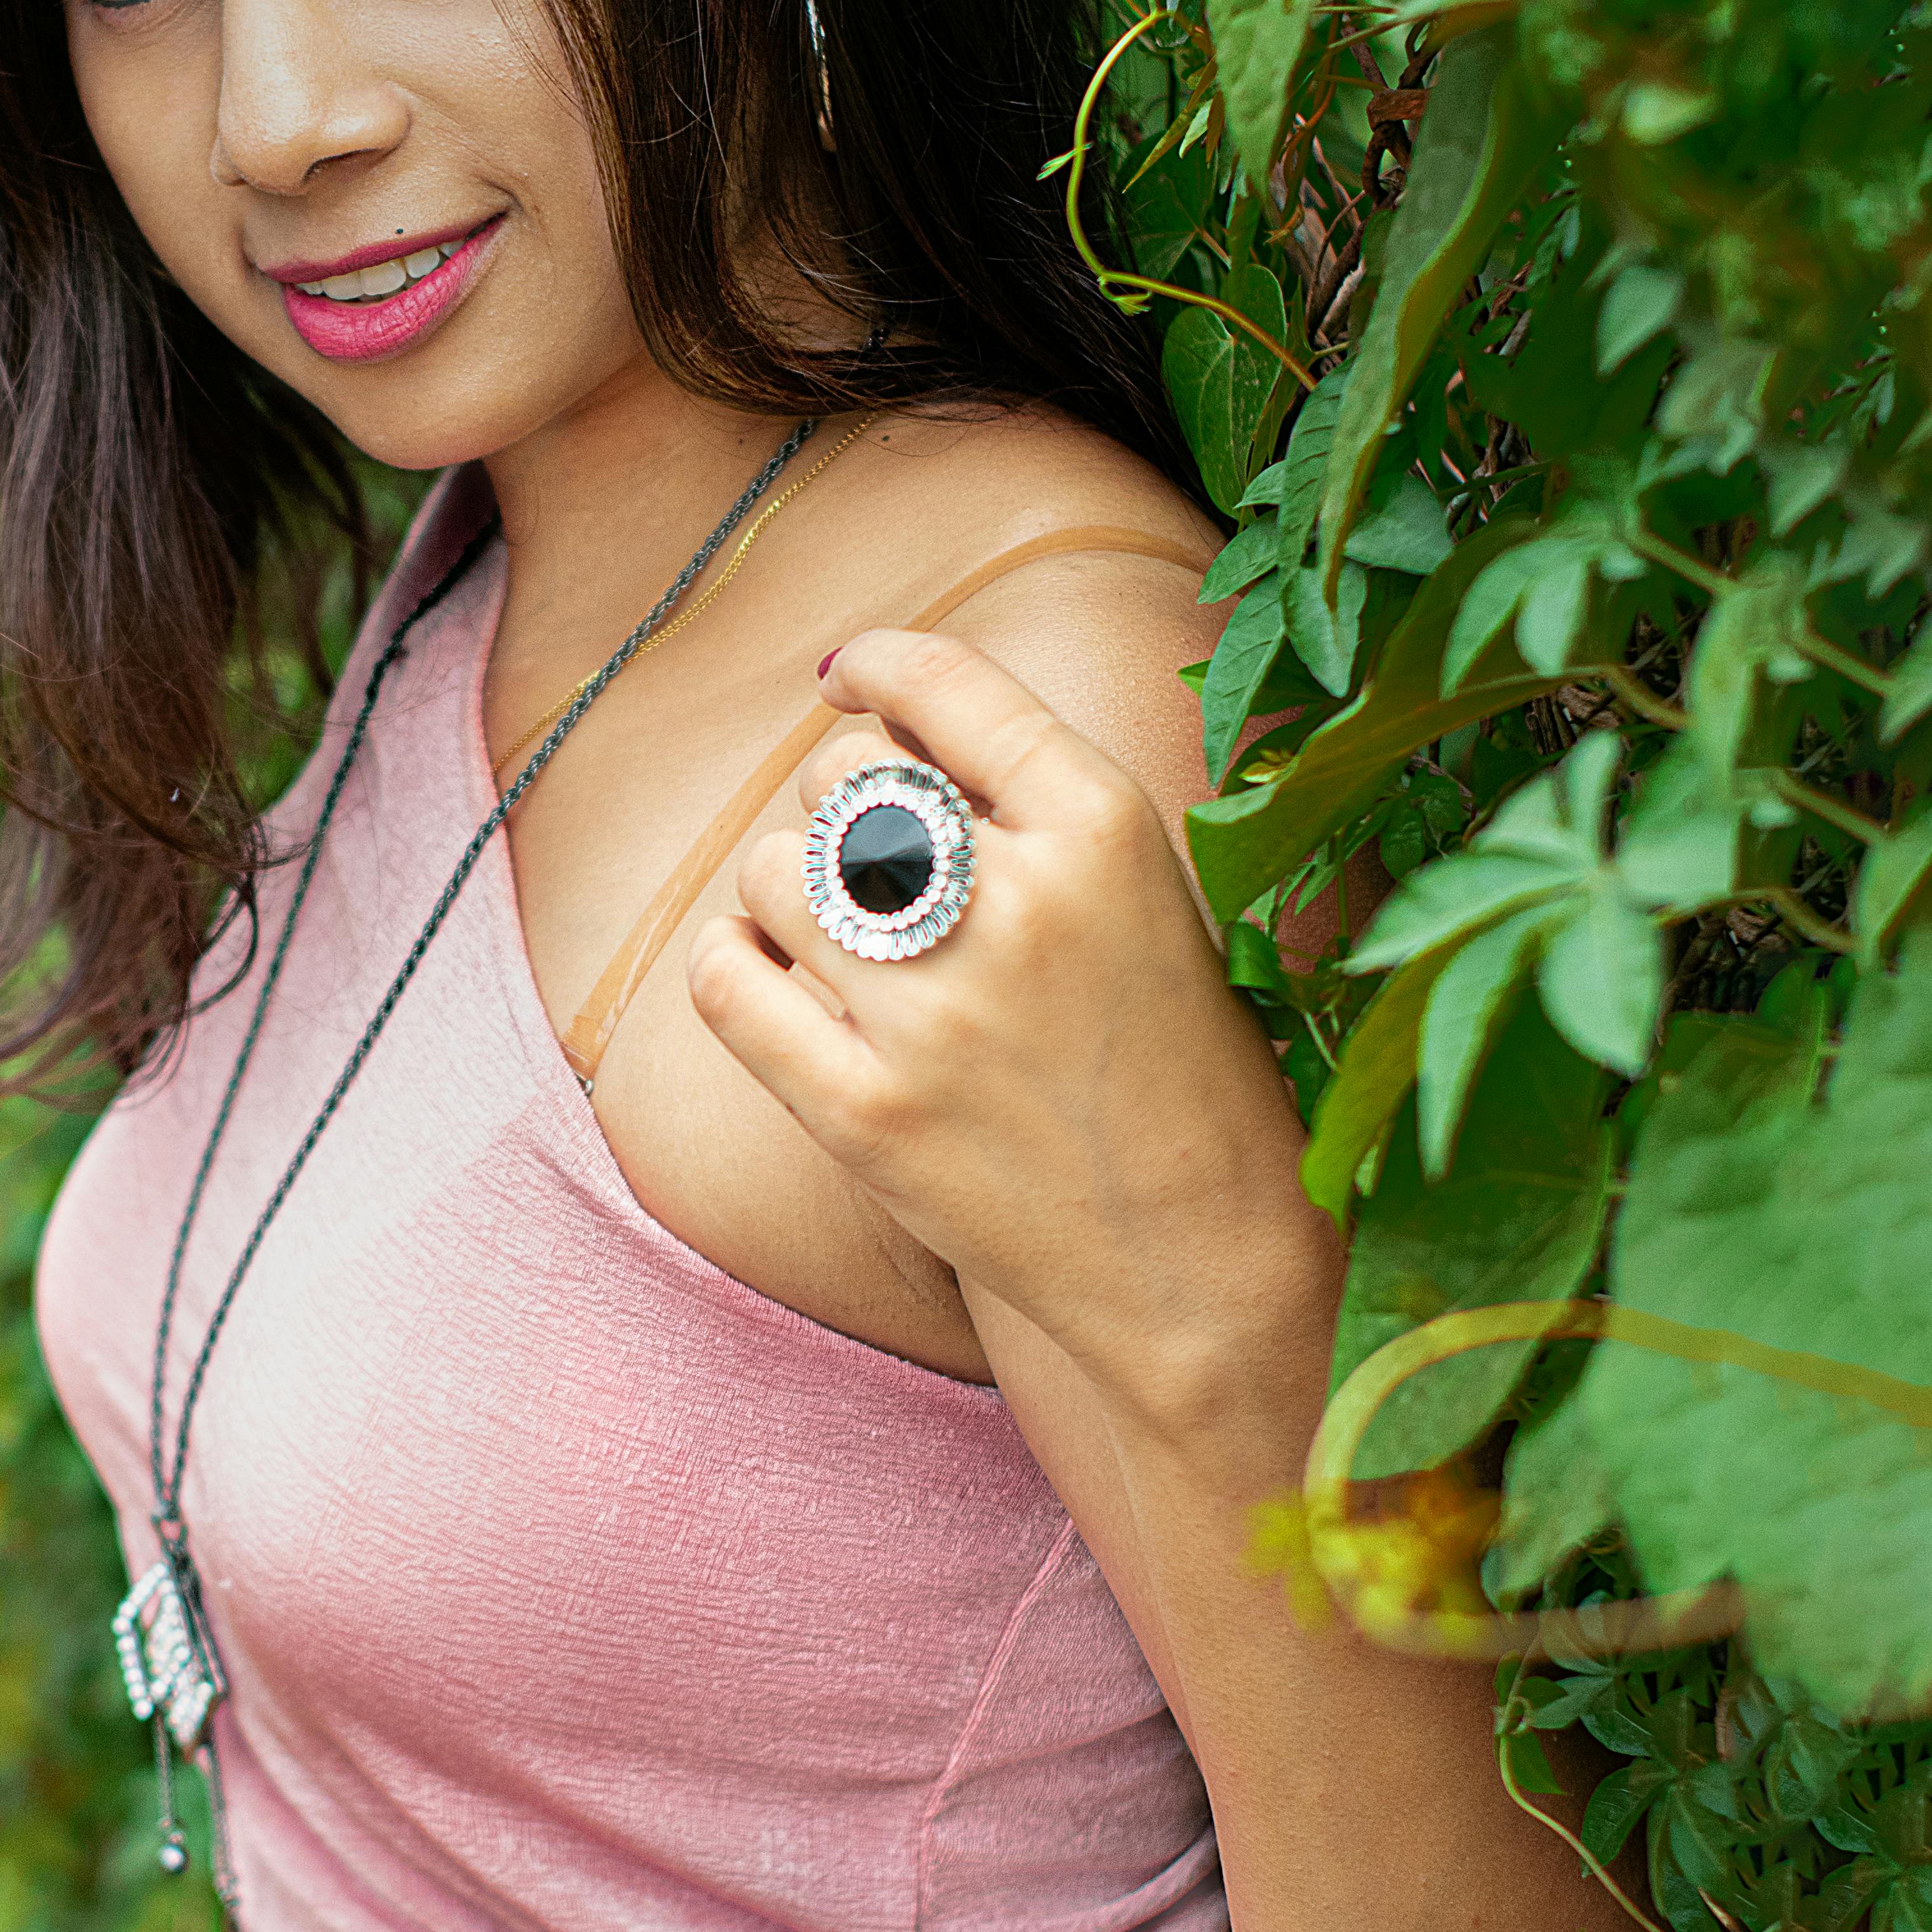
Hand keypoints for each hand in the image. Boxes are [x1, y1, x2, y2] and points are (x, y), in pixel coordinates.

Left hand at [683, 626, 1335, 1438]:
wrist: (1204, 1266)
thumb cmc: (1182, 1073)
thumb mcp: (1146, 897)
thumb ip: (1032, 804)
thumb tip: (877, 709)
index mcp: (1106, 829)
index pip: (948, 683)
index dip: (879, 665)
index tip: (849, 679)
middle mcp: (1016, 905)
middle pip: (847, 776)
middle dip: (845, 800)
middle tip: (878, 859)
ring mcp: (932, 1015)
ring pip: (774, 870)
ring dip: (789, 888)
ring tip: (837, 933)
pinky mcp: (862, 1114)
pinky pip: (727, 982)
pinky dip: (733, 960)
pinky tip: (767, 971)